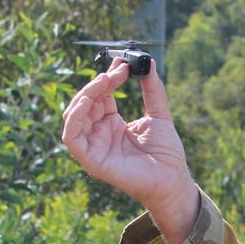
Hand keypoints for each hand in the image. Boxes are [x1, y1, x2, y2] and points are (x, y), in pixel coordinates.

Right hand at [60, 57, 192, 208]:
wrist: (173, 180)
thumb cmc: (166, 154)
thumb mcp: (160, 116)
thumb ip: (153, 91)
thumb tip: (148, 63)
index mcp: (112, 124)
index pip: (100, 96)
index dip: (107, 78)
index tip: (122, 63)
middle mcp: (99, 134)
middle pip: (85, 102)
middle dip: (99, 83)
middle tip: (118, 70)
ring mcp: (93, 147)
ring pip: (74, 115)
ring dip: (86, 94)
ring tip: (106, 80)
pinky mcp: (90, 160)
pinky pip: (71, 137)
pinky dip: (74, 118)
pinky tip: (87, 102)